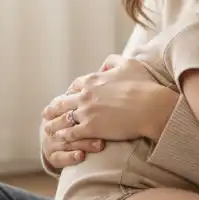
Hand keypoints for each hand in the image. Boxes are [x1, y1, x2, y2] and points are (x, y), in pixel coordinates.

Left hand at [40, 57, 177, 169]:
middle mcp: (86, 94)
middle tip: (47, 112)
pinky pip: (71, 133)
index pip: (75, 85)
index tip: (68, 97)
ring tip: (47, 129)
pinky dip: (64, 136)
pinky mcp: (90, 128)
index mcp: (94, 79)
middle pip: (63, 101)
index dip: (70, 91)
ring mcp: (86, 112)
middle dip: (54, 107)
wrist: (151, 106)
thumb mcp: (129, 64)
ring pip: (63, 118)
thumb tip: (104, 64)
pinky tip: (60, 139)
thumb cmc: (144, 85)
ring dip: (54, 123)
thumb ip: (114, 61)